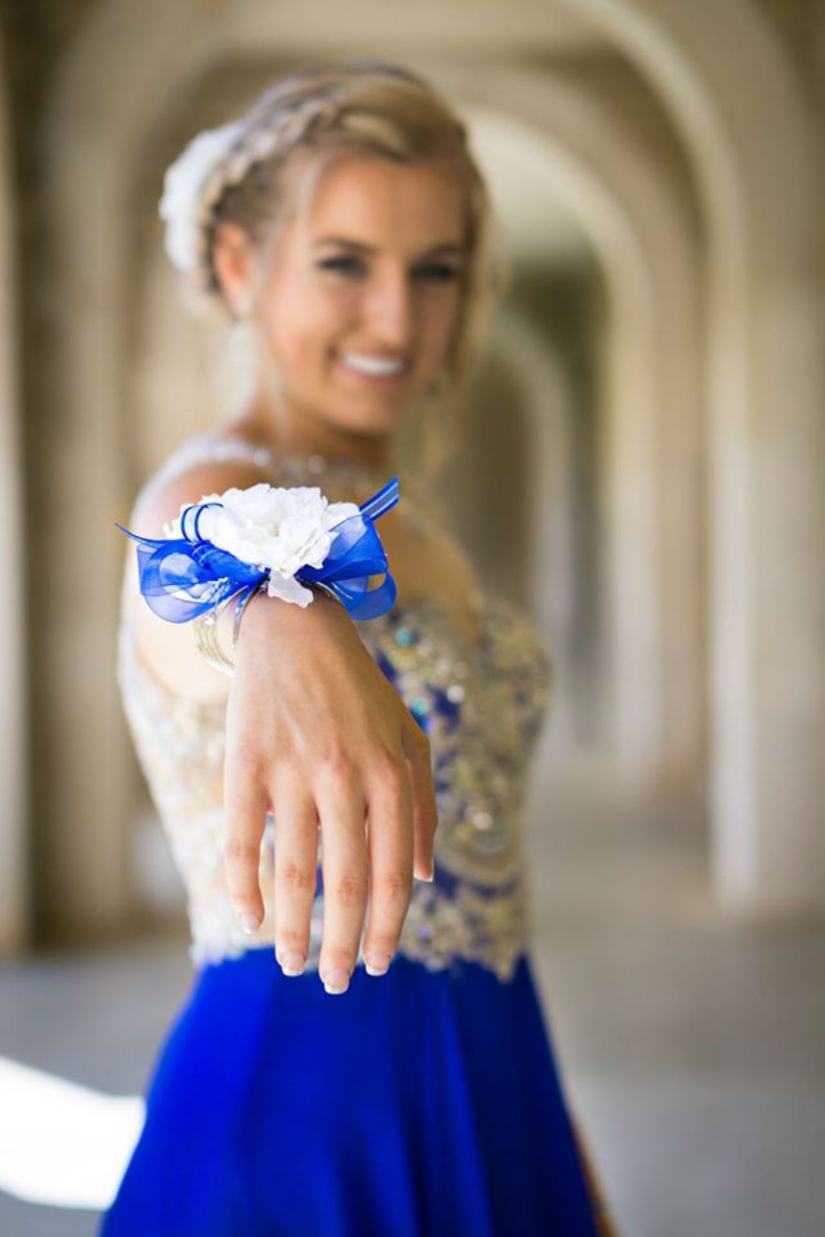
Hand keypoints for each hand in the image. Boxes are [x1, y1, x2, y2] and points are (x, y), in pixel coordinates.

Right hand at [222, 588, 437, 993]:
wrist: (297, 630)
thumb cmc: (360, 692)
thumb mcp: (410, 738)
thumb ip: (423, 807)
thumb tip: (422, 879)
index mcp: (391, 775)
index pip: (393, 877)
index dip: (386, 931)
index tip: (378, 965)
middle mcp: (345, 777)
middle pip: (345, 886)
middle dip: (343, 947)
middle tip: (338, 984)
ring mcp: (292, 772)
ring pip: (293, 875)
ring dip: (293, 932)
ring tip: (293, 964)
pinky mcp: (245, 766)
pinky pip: (242, 843)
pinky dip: (243, 889)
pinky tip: (249, 919)